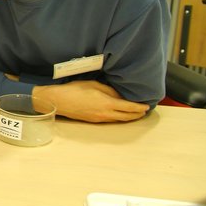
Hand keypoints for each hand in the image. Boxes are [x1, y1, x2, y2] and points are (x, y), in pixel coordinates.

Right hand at [33, 80, 148, 122]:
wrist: (59, 101)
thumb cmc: (75, 90)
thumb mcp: (95, 85)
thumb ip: (109, 91)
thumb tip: (120, 95)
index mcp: (107, 103)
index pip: (129, 107)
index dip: (139, 107)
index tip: (147, 106)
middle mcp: (105, 114)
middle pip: (126, 117)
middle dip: (137, 114)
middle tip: (144, 111)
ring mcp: (99, 119)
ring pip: (119, 120)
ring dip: (128, 117)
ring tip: (135, 113)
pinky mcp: (93, 120)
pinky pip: (111, 120)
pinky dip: (119, 117)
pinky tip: (119, 114)